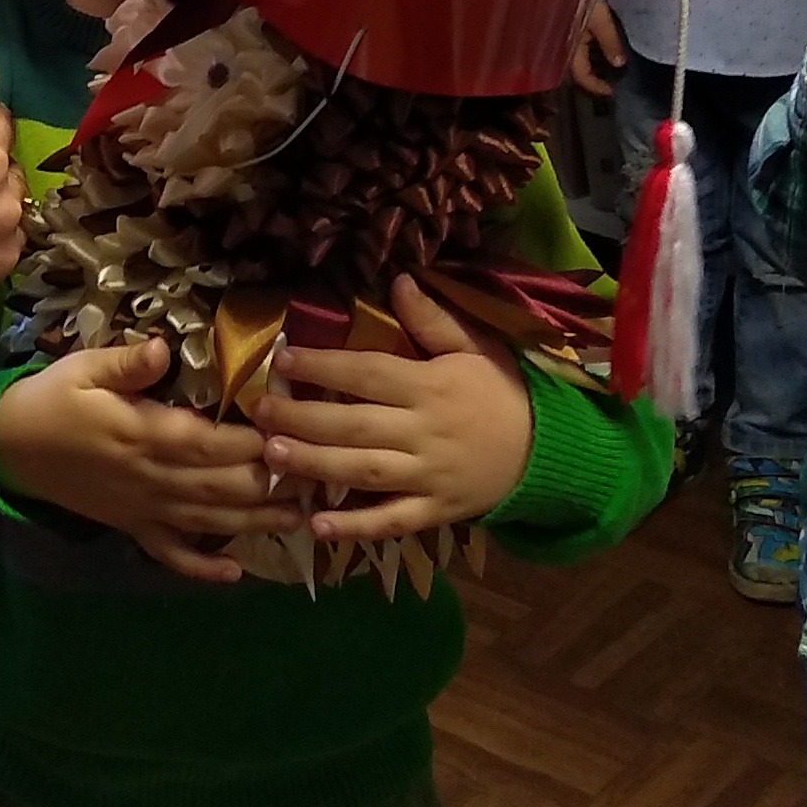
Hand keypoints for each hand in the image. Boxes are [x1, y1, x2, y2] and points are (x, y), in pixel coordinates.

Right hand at [0, 335, 295, 579]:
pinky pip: (171, 553)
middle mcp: (153, 478)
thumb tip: (164, 350)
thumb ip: (128, 363)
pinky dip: (202, 567)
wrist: (6, 447)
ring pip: (210, 520)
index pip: (213, 443)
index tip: (295, 435)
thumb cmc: (51, 399)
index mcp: (146, 435)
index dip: (256, 443)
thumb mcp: (83, 368)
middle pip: (223, 485)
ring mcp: (145, 509)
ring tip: (300, 521)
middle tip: (316, 476)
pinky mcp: (132, 527)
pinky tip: (235, 573)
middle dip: (271, 483)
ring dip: (256, 522)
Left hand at [253, 277, 536, 542]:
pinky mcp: (434, 511)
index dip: (325, 365)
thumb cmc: (501, 393)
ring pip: (365, 472)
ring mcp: (429, 476)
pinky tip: (316, 525)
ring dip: (316, 465)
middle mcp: (425, 432)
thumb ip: (433, 319)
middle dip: (303, 417)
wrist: (548, 450)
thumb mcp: (476, 348)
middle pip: (356, 424)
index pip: (370, 373)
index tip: (283, 357)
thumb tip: (398, 279)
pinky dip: (355, 526)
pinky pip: (391, 521)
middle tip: (258, 411)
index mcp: (432, 386)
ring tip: (271, 455)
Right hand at [569, 0, 626, 98]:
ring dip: (592, 65)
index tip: (611, 91)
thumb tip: (619, 64)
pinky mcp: (569, 25)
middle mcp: (564, 43)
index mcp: (570, 46)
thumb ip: (609, 42)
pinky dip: (590, 51)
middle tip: (611, 81)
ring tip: (608, 66)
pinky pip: (578, 46)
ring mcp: (565, 35)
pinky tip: (600, 48)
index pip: (581, 75)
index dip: (596, 86)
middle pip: (577, 70)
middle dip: (592, 77)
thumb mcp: (599, 19)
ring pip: (577, 58)